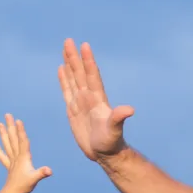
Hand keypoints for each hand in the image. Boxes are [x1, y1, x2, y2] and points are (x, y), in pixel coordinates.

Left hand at [0, 113, 51, 192]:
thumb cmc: (25, 186)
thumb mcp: (35, 178)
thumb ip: (42, 173)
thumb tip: (49, 170)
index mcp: (23, 157)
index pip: (22, 141)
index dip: (21, 131)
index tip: (18, 120)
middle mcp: (16, 157)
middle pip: (13, 138)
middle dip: (10, 126)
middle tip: (7, 115)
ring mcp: (12, 161)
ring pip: (7, 144)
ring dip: (3, 134)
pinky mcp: (9, 167)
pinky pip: (3, 156)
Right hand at [58, 39, 134, 160]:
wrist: (104, 153)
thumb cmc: (111, 142)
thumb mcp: (114, 130)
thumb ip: (119, 118)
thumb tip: (130, 110)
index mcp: (98, 99)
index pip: (92, 76)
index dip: (88, 61)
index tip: (84, 45)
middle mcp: (89, 97)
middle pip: (80, 73)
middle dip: (74, 57)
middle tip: (68, 40)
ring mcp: (81, 102)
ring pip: (73, 79)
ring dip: (69, 64)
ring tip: (65, 48)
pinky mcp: (73, 110)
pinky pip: (67, 91)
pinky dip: (64, 79)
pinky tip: (62, 69)